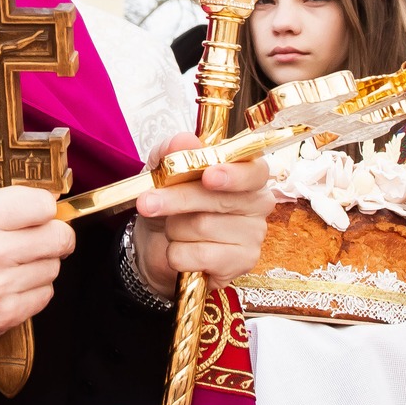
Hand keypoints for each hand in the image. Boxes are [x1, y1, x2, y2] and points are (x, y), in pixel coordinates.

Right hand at [0, 185, 74, 359]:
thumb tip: (46, 211)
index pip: (43, 204)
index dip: (43, 209)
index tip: (36, 215)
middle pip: (59, 237)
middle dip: (54, 236)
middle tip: (40, 239)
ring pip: (53, 268)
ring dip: (40, 265)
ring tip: (11, 267)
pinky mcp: (2, 317)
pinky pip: (43, 296)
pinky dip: (32, 291)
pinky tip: (7, 288)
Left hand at [130, 133, 273, 295]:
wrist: (159, 244)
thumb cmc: (173, 202)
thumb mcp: (164, 172)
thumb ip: (172, 152)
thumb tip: (183, 141)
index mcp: (249, 173)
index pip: (252, 171)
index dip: (231, 175)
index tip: (209, 176)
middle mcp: (258, 203)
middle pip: (218, 200)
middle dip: (176, 200)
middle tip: (146, 203)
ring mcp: (254, 235)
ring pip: (203, 228)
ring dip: (174, 229)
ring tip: (174, 228)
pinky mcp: (242, 263)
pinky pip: (200, 255)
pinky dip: (178, 253)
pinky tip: (181, 251)